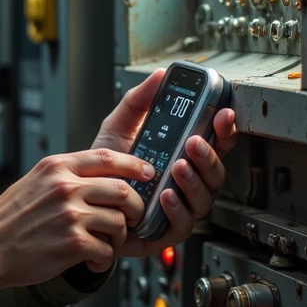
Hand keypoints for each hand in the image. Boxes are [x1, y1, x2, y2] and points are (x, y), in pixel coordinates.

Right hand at [0, 147, 153, 295]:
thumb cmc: (10, 219)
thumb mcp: (35, 181)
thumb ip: (66, 175)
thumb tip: (104, 176)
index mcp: (57, 167)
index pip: (108, 157)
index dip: (134, 165)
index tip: (147, 173)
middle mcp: (65, 186)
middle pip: (123, 190)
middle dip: (135, 208)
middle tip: (132, 218)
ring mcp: (70, 215)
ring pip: (119, 222)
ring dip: (117, 238)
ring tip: (103, 244)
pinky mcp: (73, 243)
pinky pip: (107, 250)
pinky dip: (103, 259)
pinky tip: (90, 260)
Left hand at [94, 68, 237, 258]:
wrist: (82, 202)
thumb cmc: (105, 169)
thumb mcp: (118, 127)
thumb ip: (138, 101)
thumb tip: (159, 76)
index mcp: (181, 156)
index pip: (214, 142)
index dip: (224, 129)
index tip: (223, 113)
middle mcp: (186, 182)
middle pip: (216, 171)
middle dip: (209, 155)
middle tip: (193, 142)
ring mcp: (180, 206)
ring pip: (205, 197)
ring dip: (194, 180)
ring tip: (178, 166)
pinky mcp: (167, 230)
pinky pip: (184, 223)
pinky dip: (178, 209)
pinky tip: (166, 195)